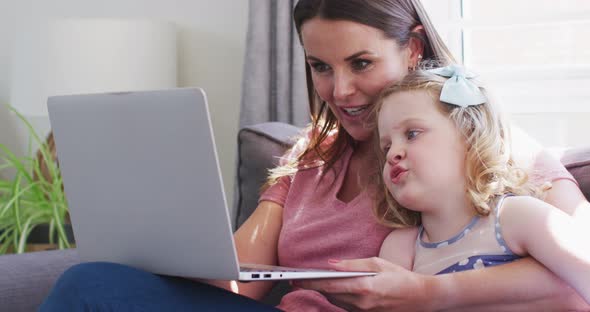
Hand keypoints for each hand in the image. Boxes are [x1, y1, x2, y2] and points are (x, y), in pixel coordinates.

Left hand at [296, 257, 436, 311]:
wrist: (421, 298)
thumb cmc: (400, 277)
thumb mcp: (378, 264)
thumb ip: (353, 264)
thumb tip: (332, 264)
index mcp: (364, 288)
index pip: (330, 285)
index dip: (311, 281)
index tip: (297, 277)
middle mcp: (361, 303)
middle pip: (330, 294)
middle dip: (313, 286)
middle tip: (297, 279)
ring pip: (336, 301)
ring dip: (324, 291)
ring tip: (310, 282)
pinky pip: (345, 306)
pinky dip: (336, 297)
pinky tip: (330, 289)